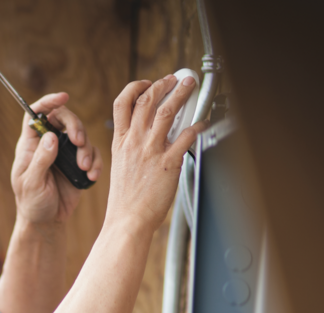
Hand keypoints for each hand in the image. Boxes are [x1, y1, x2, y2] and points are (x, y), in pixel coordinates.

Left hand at [11, 92, 102, 224]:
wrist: (46, 222)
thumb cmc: (31, 202)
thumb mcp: (31, 183)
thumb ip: (41, 160)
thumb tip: (52, 136)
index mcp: (31, 144)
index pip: (36, 114)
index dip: (47, 102)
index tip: (63, 97)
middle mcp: (49, 143)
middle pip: (64, 119)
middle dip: (76, 126)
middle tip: (79, 142)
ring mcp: (65, 153)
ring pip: (82, 135)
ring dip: (86, 149)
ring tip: (84, 168)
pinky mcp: (79, 164)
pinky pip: (93, 154)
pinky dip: (96, 162)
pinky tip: (92, 176)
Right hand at [104, 75, 204, 233]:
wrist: (127, 221)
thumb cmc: (125, 201)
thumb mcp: (120, 167)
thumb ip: (131, 148)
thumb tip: (145, 138)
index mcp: (120, 142)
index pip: (122, 104)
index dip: (135, 88)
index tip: (146, 84)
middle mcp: (134, 142)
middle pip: (147, 100)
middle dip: (162, 84)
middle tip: (174, 80)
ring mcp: (151, 151)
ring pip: (167, 111)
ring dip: (181, 94)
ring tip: (189, 87)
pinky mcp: (168, 163)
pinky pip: (186, 136)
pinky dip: (197, 126)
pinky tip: (203, 123)